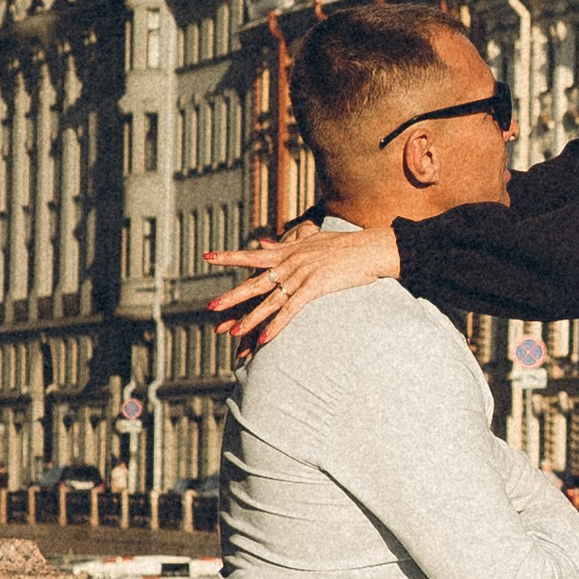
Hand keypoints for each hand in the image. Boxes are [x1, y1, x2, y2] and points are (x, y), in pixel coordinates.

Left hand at [206, 222, 398, 348]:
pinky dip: (276, 325)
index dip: (229, 256)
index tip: (207, 257)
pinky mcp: (315, 288)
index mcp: (288, 251)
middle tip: (211, 307)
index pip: (252, 254)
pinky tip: (264, 339)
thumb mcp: (312, 239)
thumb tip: (265, 240)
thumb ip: (286, 242)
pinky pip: (290, 311)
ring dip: (250, 319)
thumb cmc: (346, 245)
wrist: (370, 248)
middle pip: (255, 283)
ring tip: (232, 333)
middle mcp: (290, 263)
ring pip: (269, 301)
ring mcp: (301, 276)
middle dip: (232, 297)